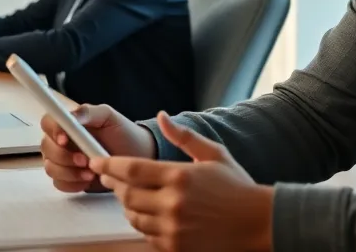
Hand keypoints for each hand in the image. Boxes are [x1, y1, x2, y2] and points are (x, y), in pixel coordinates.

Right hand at [40, 103, 156, 192]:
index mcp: (69, 123)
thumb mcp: (109, 117)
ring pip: (50, 168)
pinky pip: (59, 184)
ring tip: (91, 173)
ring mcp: (63, 161)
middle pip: (46, 147)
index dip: (52, 131)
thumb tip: (70, 115)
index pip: (48, 122)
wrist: (137, 156)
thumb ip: (88, 112)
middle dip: (63, 156)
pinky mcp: (69, 179)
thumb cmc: (123, 132)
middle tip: (85, 161)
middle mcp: (61, 141)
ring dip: (69, 172)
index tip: (65, 139)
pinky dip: (72, 184)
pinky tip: (88, 180)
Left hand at [91, 112, 272, 251]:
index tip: (97, 161)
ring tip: (131, 196)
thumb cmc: (237, 187)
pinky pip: (147, 236)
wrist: (259, 223)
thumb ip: (184, 136)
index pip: (131, 169)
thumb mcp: (213, 154)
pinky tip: (150, 214)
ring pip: (134, 217)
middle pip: (127, 194)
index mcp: (179, 176)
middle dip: (115, 185)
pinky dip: (144, 224)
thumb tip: (162, 117)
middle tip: (111, 178)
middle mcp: (173, 204)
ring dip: (128, 206)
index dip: (108, 165)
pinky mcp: (176, 247)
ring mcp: (173, 228)